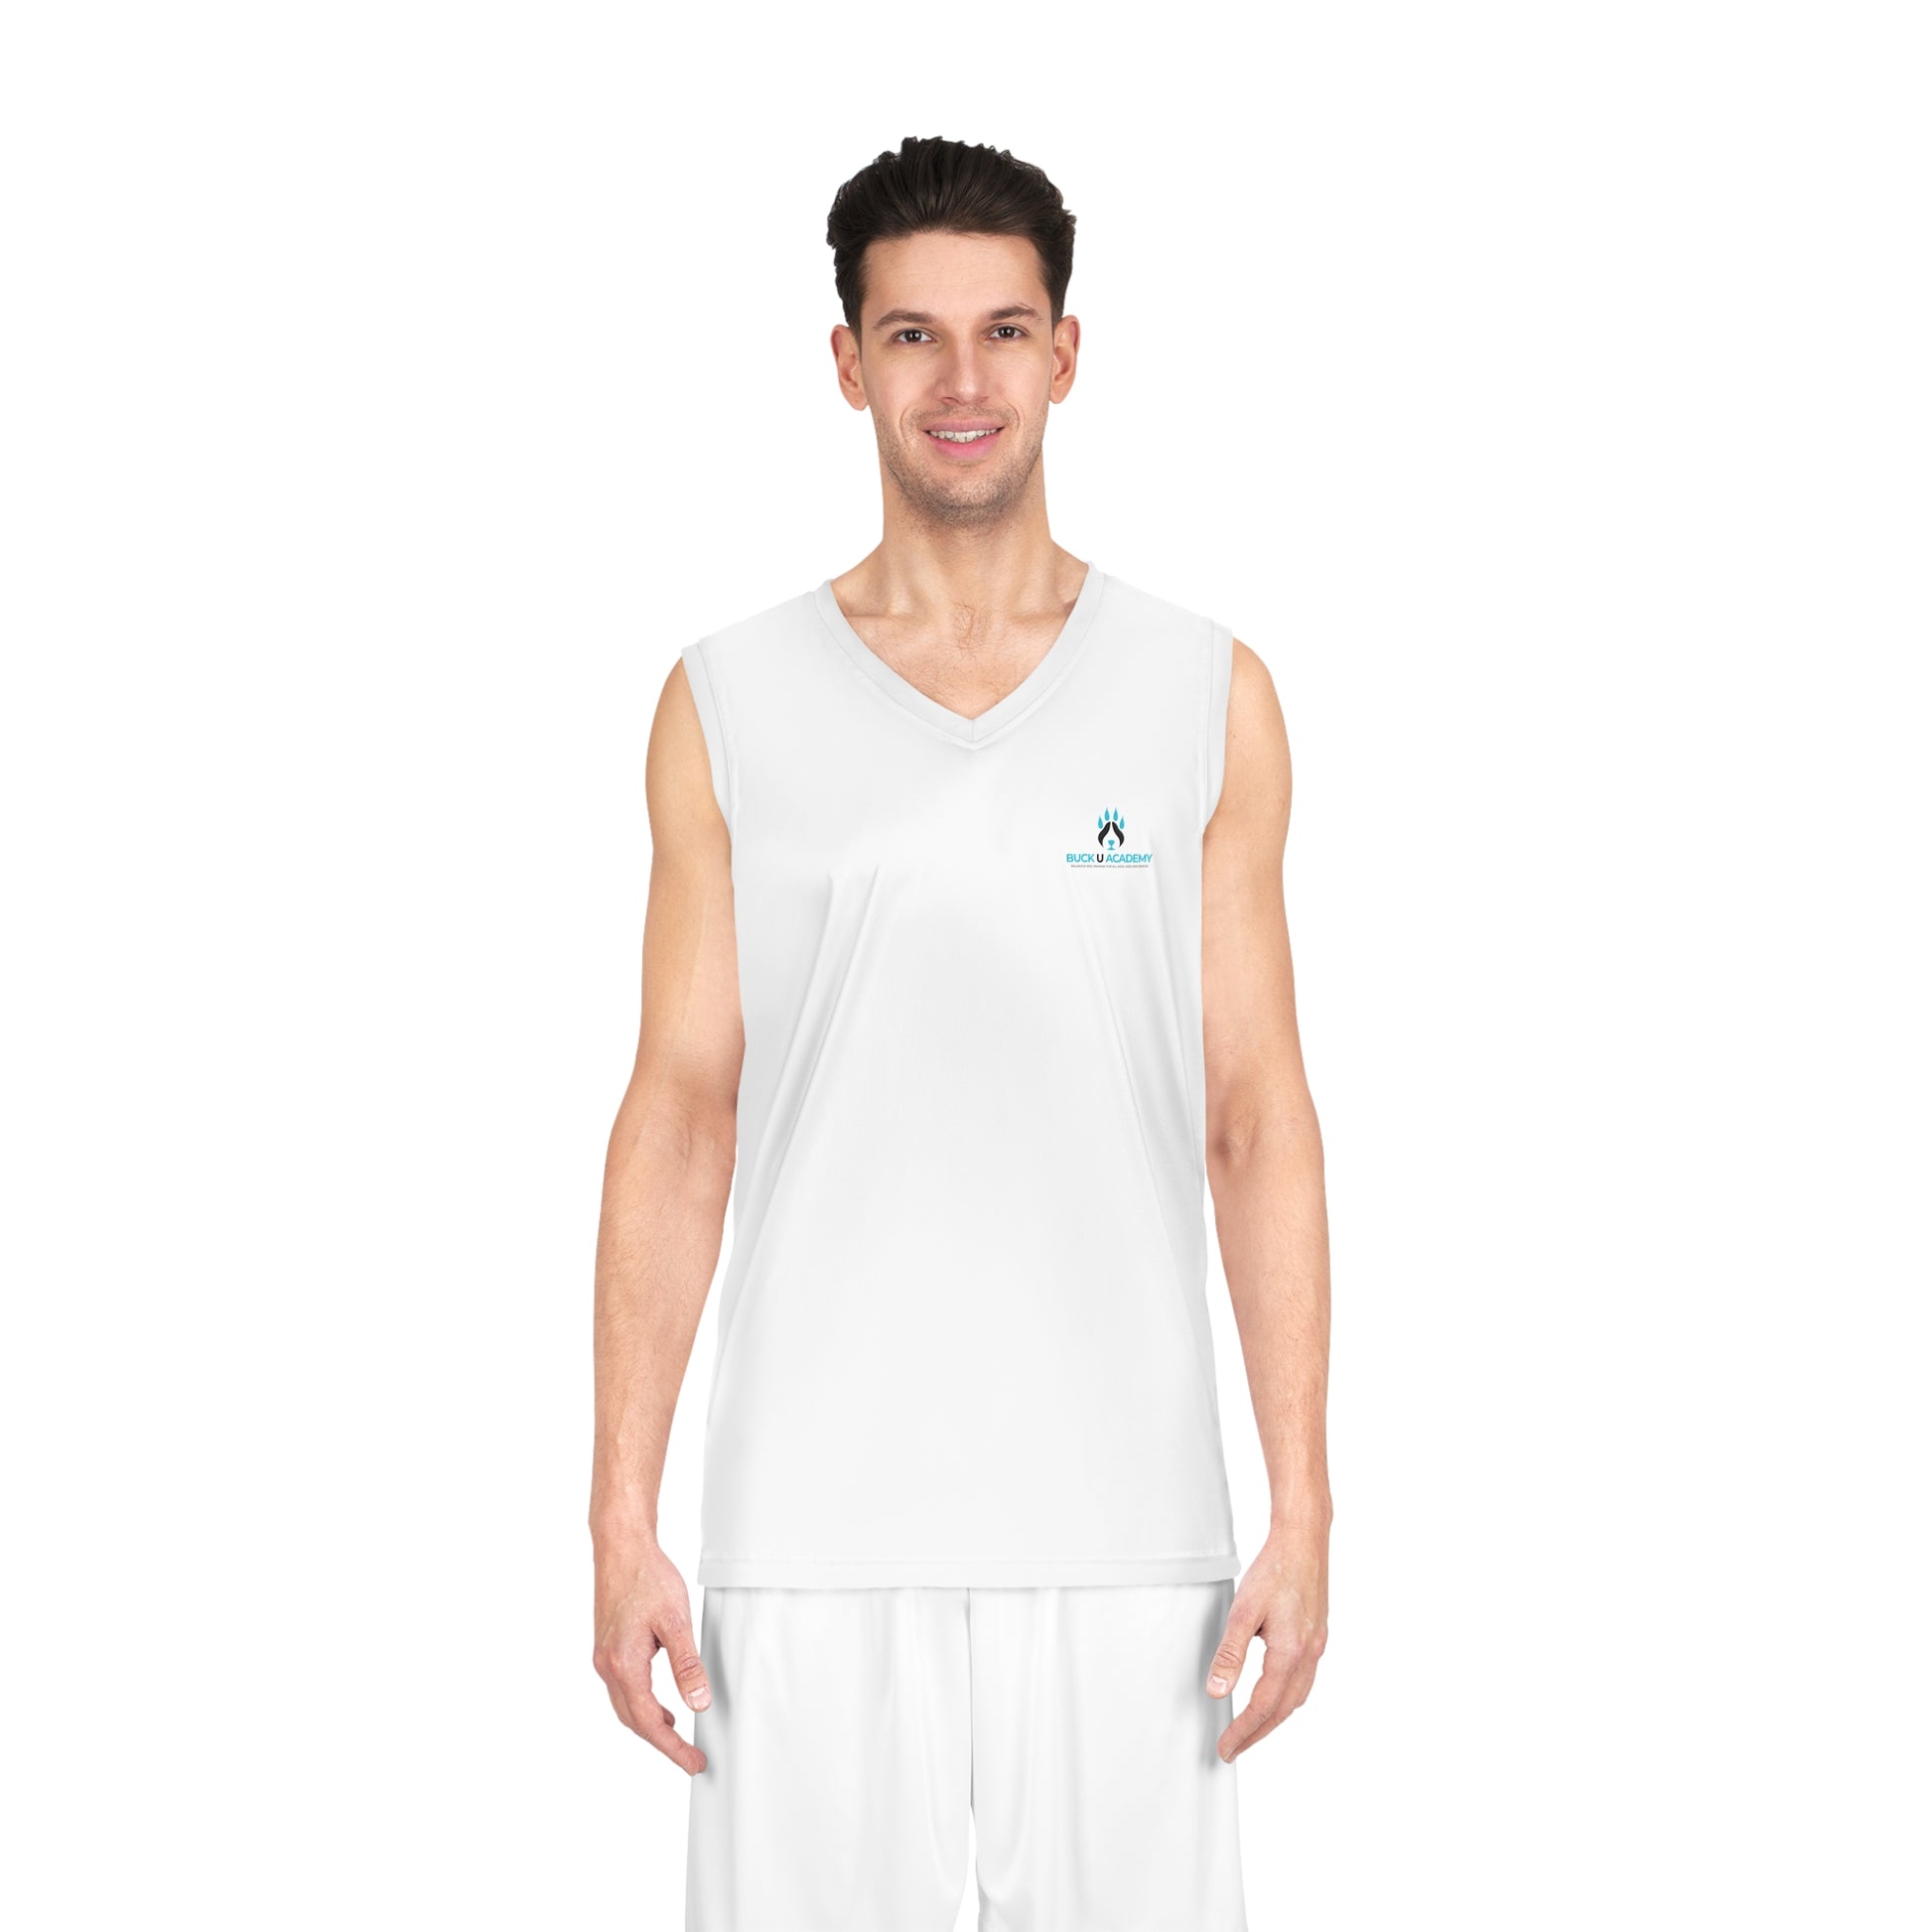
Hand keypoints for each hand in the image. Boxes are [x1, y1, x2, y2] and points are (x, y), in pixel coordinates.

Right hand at [591, 1538, 711, 1773]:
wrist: (620, 1547)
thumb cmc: (647, 1577)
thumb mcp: (676, 1621)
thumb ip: (687, 1665)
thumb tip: (698, 1704)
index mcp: (623, 1665)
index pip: (649, 1723)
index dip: (673, 1748)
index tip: (694, 1762)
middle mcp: (607, 1666)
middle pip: (633, 1720)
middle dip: (662, 1743)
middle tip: (690, 1756)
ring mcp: (604, 1657)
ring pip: (626, 1706)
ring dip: (650, 1724)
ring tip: (677, 1736)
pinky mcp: (607, 1647)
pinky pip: (623, 1688)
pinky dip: (642, 1703)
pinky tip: (660, 1703)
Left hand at [1205, 1505, 1330, 1761]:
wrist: (1304, 1541)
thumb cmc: (1276, 1569)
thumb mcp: (1244, 1611)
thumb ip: (1230, 1653)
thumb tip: (1217, 1690)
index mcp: (1290, 1654)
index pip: (1262, 1707)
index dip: (1242, 1731)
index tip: (1226, 1748)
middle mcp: (1308, 1656)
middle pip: (1282, 1711)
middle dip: (1257, 1734)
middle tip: (1234, 1748)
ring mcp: (1316, 1647)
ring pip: (1297, 1699)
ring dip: (1273, 1719)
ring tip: (1252, 1729)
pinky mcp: (1317, 1637)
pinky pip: (1304, 1681)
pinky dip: (1287, 1699)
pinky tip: (1276, 1694)